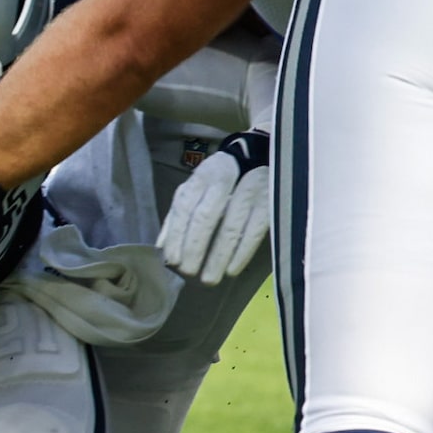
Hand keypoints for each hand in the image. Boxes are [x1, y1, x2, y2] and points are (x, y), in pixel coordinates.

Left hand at [158, 130, 270, 285]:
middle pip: (205, 216)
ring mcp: (250, 187)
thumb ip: (180, 215)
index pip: (184, 207)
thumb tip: (162, 245)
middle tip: (189, 273)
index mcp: (200, 177)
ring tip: (209, 278)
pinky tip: (232, 269)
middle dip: (195, 247)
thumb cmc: (222, 182)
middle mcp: (223, 179)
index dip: (177, 235)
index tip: (172, 261)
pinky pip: (254, 230)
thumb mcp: (198, 191)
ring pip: (230, 226)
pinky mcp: (271, 200)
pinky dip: (241, 252)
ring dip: (218, 255)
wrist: (261, 154)